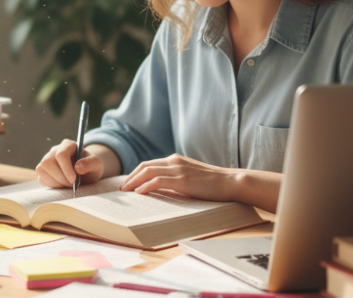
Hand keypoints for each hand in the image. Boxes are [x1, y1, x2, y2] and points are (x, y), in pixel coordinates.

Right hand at [35, 139, 104, 187]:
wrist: (85, 173)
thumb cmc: (90, 167)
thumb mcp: (96, 164)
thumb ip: (90, 163)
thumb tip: (78, 167)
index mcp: (68, 145)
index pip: (61, 154)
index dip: (66, 168)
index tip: (73, 180)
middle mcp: (54, 150)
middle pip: (47, 162)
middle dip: (60, 177)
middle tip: (72, 184)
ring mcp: (47, 160)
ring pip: (41, 170)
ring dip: (55, 182)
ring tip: (67, 184)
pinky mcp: (43, 171)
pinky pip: (41, 178)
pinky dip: (52, 185)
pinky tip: (62, 184)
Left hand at [120, 153, 236, 201]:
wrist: (230, 182)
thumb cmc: (213, 184)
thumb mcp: (191, 177)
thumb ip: (177, 179)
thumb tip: (162, 189)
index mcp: (175, 160)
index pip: (149, 164)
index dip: (136, 173)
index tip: (128, 183)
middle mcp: (174, 161)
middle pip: (144, 166)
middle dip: (131, 177)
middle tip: (122, 188)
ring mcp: (178, 169)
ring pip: (148, 172)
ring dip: (134, 181)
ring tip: (126, 191)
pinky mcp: (182, 180)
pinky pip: (158, 181)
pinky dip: (146, 186)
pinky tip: (139, 193)